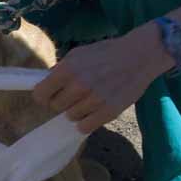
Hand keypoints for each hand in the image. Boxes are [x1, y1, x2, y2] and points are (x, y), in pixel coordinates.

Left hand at [31, 25, 166, 134]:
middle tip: (74, 95)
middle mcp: (79, 85)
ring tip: (89, 100)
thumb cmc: (107, 53)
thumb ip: (61, 69)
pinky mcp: (108, 112)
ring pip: (71, 117)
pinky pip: (85, 127)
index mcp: (68, 69)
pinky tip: (94, 111)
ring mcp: (94, 100)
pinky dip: (86, 122)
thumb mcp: (79, 53)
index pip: (41, 93)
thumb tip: (46, 83)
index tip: (49, 95)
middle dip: (62, 101)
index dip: (44, 95)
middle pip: (56, 106)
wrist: (139, 56)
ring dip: (77, 111)